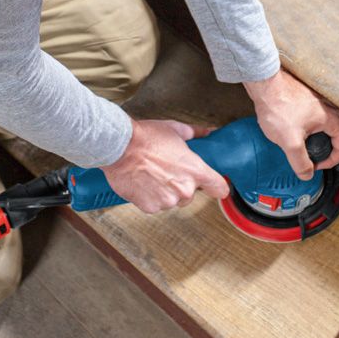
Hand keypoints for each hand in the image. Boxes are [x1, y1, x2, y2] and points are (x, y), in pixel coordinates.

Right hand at [100, 119, 229, 213]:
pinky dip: (149, 197)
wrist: (119, 146)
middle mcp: (185, 189)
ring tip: (151, 175)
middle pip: (190, 194)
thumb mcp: (175, 130)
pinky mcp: (151, 207)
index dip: (216, 187)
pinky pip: (155, 205)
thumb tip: (208, 131)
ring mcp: (168, 200)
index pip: (219, 188)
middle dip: (181, 185)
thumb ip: (196, 133)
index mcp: (195, 170)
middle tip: (166, 170)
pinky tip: (143, 183)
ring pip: (171, 200)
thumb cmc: (146, 137)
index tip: (213, 187)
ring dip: (164, 192)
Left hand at [244, 69, 338, 179]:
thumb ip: (300, 162)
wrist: (265, 85)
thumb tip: (307, 174)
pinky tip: (302, 130)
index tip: (316, 165)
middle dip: (334, 148)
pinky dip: (317, 127)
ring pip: (333, 124)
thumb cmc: (278, 106)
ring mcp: (321, 101)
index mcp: (331, 119)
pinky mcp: (310, 98)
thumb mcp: (289, 142)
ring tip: (311, 145)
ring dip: (327, 137)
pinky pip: (322, 116)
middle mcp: (331, 108)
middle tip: (319, 156)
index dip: (332, 161)